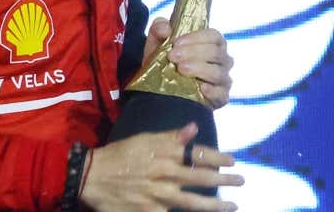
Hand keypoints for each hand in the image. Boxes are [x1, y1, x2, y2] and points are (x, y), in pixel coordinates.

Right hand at [79, 122, 243, 210]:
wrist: (92, 176)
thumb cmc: (120, 155)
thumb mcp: (145, 139)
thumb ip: (171, 137)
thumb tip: (194, 128)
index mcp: (166, 154)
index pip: (200, 154)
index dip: (219, 157)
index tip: (233, 160)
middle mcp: (166, 175)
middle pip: (202, 179)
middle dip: (225, 180)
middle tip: (241, 181)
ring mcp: (159, 196)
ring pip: (193, 202)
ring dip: (216, 205)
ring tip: (232, 206)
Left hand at [143, 18, 234, 108]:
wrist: (159, 89)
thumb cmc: (165, 61)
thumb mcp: (158, 43)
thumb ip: (159, 29)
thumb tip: (165, 29)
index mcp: (213, 43)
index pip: (213, 36)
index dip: (196, 38)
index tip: (176, 42)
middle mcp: (222, 60)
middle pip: (216, 53)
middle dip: (194, 52)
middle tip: (173, 56)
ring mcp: (222, 80)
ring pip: (218, 72)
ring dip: (199, 69)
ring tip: (181, 69)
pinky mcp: (220, 98)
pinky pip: (221, 94)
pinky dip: (212, 91)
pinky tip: (201, 88)